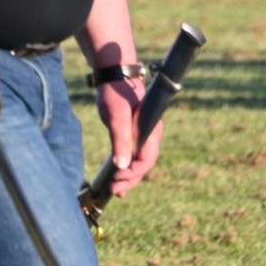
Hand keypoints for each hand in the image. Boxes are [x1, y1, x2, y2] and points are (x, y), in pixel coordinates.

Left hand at [98, 77, 161, 196]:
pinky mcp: (134, 133)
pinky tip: (119, 178)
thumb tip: (122, 165)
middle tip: (114, 190)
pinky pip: (134, 155)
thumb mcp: (116, 116)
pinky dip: (127, 167)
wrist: (114, 75)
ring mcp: (144, 134)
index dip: (134, 173)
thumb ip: (120, 139)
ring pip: (140, 161)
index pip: (147, 159)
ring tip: (116, 190)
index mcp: (151, 131)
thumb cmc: (115, 93)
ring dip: (129, 177)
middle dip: (131, 179)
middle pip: (145, 164)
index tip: (117, 179)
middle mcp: (151, 134)